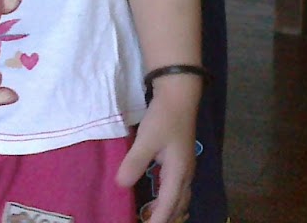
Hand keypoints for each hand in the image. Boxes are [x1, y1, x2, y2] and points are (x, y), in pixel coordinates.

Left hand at [116, 80, 198, 222]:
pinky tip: (160, 196)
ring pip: (180, 197)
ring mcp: (185, 166)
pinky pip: (178, 188)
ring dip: (169, 210)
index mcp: (178, 173)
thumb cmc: (164, 117)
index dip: (158, 220)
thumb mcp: (147, 139)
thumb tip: (121, 185)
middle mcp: (185, 174)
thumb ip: (134, 163)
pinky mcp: (181, 159)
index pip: (168, 205)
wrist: (180, 94)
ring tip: (154, 217)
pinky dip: (170, 199)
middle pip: (178, 206)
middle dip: (166, 218)